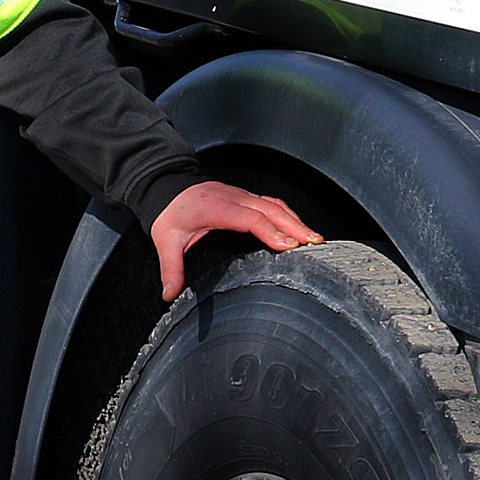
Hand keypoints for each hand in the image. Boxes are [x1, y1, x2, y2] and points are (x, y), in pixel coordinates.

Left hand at [149, 180, 323, 300]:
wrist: (166, 184)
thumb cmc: (170, 212)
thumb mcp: (164, 240)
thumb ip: (170, 268)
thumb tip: (169, 294)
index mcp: (217, 208)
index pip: (249, 218)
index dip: (270, 230)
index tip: (288, 245)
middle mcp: (234, 199)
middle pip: (270, 209)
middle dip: (295, 226)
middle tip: (314, 243)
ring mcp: (241, 196)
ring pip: (274, 205)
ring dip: (295, 220)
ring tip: (314, 238)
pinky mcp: (245, 197)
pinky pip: (271, 203)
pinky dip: (288, 215)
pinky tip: (298, 227)